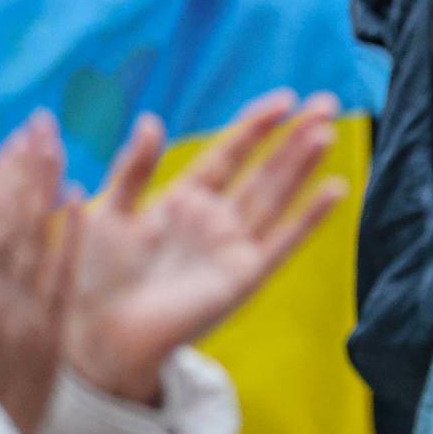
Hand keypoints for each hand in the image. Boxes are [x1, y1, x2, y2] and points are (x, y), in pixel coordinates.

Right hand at [0, 113, 79, 433]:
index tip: (10, 139)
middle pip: (4, 215)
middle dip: (23, 166)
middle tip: (41, 123)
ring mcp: (14, 316)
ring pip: (34, 236)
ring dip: (44, 186)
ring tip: (55, 144)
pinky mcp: (42, 338)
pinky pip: (58, 276)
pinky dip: (65, 235)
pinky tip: (78, 198)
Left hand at [67, 92, 346, 407]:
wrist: (100, 334)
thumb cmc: (97, 276)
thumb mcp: (109, 212)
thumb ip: (135, 168)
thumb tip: (152, 120)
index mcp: (184, 199)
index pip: (229, 153)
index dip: (256, 125)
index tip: (286, 99)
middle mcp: (216, 219)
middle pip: (264, 169)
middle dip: (294, 137)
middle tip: (326, 103)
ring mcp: (234, 246)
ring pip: (277, 195)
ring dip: (303, 165)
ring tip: (327, 132)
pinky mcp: (246, 275)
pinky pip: (284, 240)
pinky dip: (310, 216)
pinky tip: (335, 189)